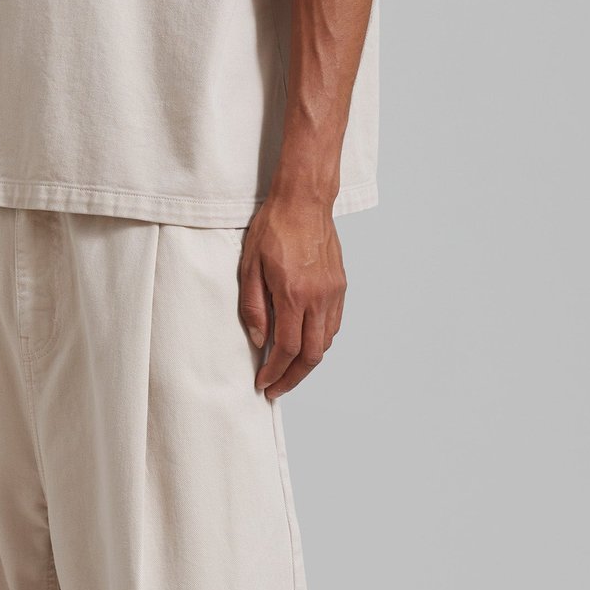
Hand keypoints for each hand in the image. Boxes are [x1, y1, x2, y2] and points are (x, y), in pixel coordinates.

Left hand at [237, 190, 346, 398]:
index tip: (263, 383)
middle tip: (276, 389)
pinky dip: (319, 341)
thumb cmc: (273, 229)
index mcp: (293, 294)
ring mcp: (333, 293)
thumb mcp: (249, 266)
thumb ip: (253, 306)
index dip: (275, 372)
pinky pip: (333, 324)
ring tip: (288, 369)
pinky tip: (305, 343)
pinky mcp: (340, 286)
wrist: (305, 201)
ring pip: (325, 342)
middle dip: (293, 378)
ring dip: (307, 362)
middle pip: (311, 355)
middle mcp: (318, 298)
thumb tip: (259, 340)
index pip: (286, 348)